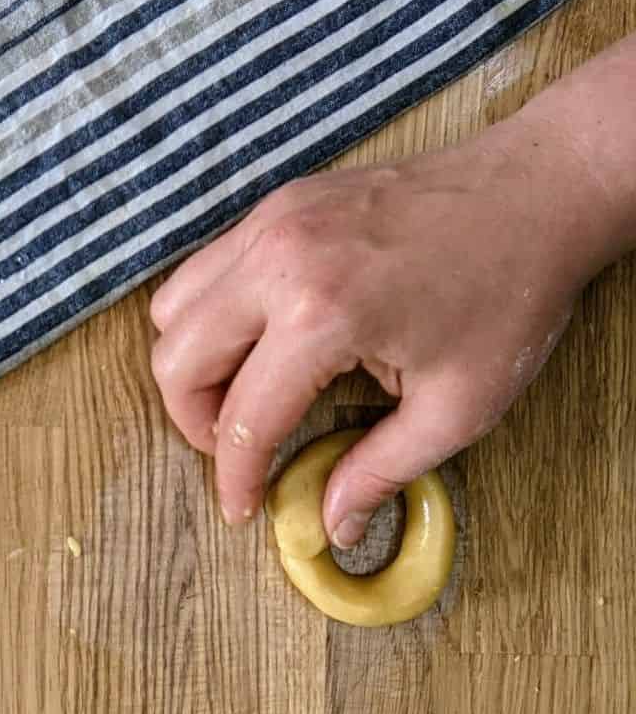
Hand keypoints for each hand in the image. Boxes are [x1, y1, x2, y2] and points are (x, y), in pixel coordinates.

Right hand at [149, 113, 625, 546]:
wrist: (538, 190)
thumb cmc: (510, 293)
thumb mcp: (457, 407)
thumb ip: (381, 470)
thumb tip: (333, 524)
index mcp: (323, 315)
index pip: (243, 418)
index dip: (234, 477)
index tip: (242, 508)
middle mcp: (280, 260)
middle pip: (176, 357)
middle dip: (195, 422)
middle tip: (236, 451)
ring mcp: (274, 221)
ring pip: (174, 306)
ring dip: (194, 364)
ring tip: (241, 398)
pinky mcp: (281, 203)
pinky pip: (207, 267)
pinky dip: (213, 315)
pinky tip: (261, 344)